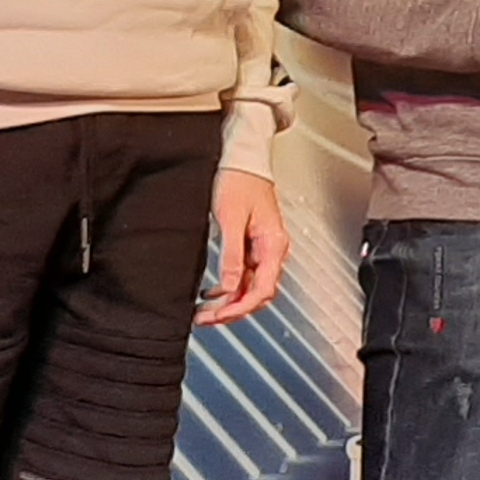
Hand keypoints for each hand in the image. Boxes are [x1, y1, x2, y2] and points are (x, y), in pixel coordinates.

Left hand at [200, 170, 288, 324]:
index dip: (240, 308)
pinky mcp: (254, 245)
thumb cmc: (240, 181)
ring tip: (206, 312)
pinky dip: (229, 288)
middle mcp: (273, 250)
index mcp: (273, 245)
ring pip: (251, 287)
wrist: (243, 160)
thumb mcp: (231, 219)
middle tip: (207, 320)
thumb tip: (230, 286)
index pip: (262, 290)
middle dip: (233, 311)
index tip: (219, 316)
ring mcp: (264, 249)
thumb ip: (233, 255)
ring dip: (230, 302)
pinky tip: (212, 293)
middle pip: (258, 294)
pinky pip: (245, 276)